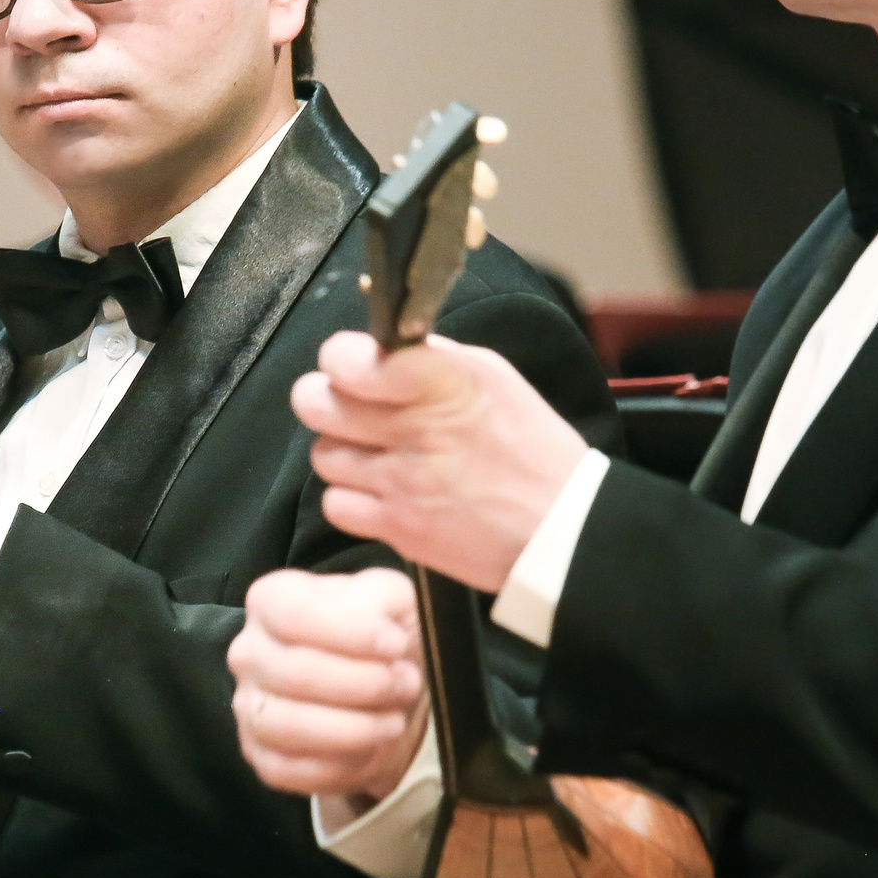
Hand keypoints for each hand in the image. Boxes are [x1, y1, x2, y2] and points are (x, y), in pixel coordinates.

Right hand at [229, 568, 427, 823]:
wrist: (384, 688)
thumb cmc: (382, 634)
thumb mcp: (392, 598)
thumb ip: (385, 599)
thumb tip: (380, 628)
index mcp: (271, 601)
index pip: (292, 614)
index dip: (349, 633)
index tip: (396, 644)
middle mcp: (249, 652)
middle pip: (294, 672)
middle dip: (363, 684)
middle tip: (407, 684)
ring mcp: (249, 705)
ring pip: (287, 725)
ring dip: (353, 729)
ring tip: (395, 722)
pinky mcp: (259, 755)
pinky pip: (288, 770)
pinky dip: (338, 766)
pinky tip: (372, 751)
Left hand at [293, 331, 586, 591]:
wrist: (562, 528)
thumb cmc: (532, 450)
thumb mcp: (494, 379)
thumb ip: (433, 359)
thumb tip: (383, 349)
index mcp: (444, 382)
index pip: (351, 359)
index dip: (340, 359)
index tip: (353, 366)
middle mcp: (417, 428)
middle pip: (315, 404)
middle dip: (327, 401)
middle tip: (352, 410)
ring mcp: (404, 482)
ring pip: (323, 454)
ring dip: (344, 453)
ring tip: (379, 456)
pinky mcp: (399, 528)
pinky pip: (336, 505)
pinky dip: (352, 500)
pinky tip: (383, 493)